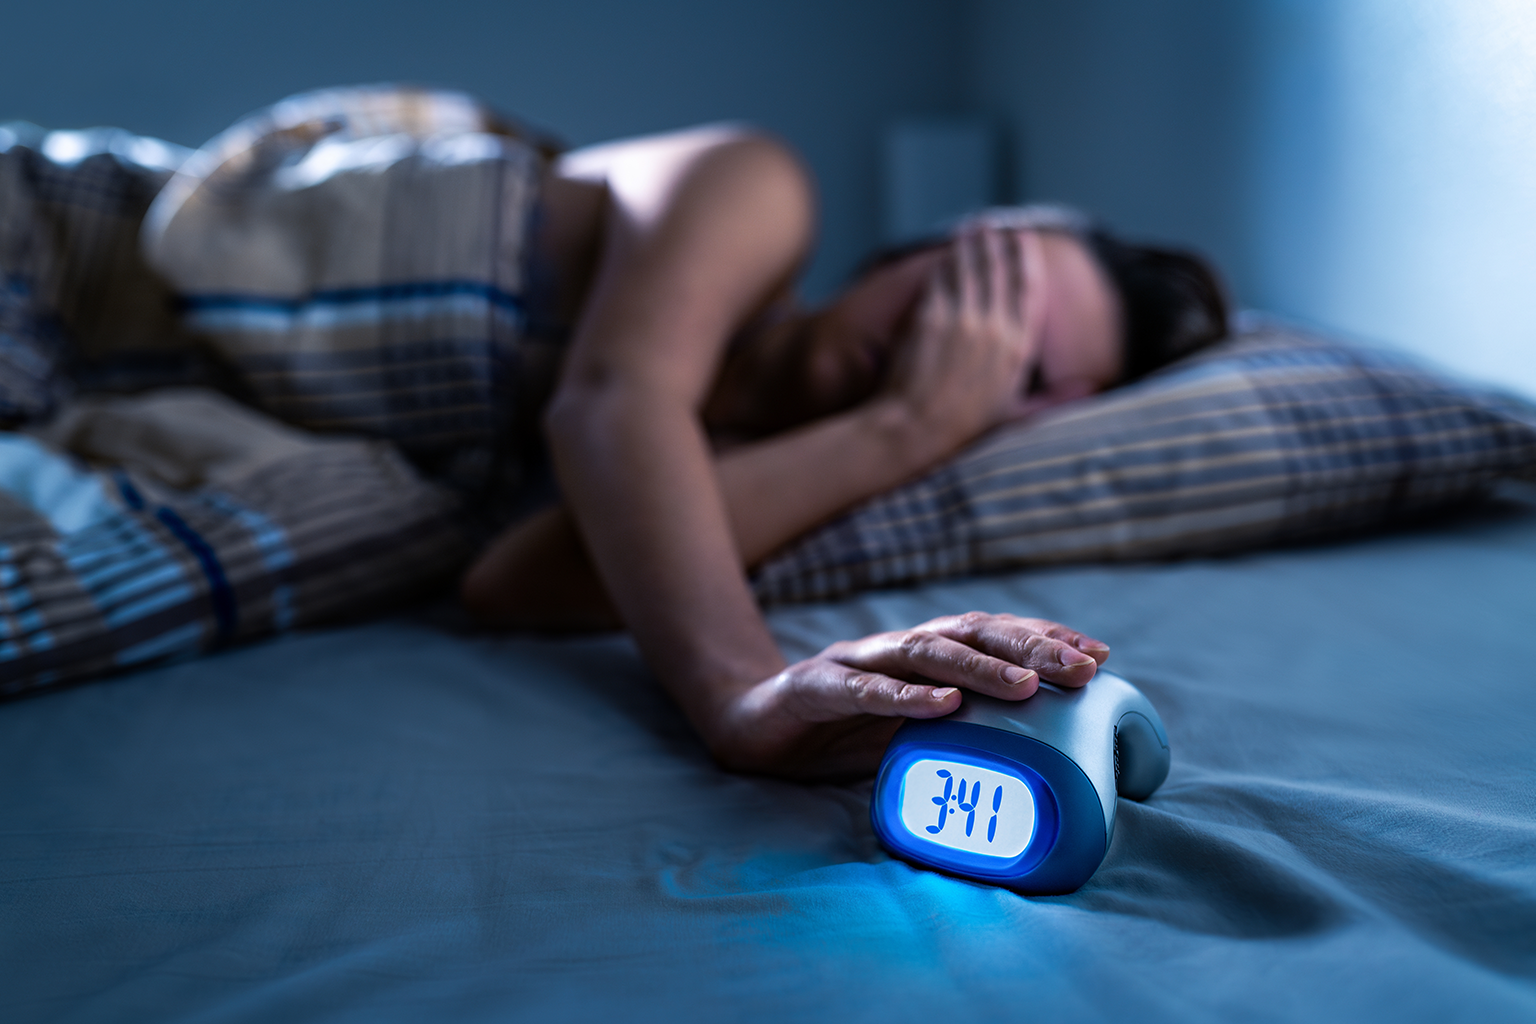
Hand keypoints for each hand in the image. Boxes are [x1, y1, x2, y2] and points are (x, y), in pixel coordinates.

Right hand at [706, 612, 1107, 780]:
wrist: (746, 731)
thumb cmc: (837, 734)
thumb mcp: (907, 733)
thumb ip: (956, 730)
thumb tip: (1036, 751)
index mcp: (920, 657)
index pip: (992, 635)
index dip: (1043, 638)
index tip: (1098, 654)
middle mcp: (894, 648)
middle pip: (971, 634)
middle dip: (1031, 647)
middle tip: (1082, 666)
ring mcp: (854, 662)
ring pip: (923, 651)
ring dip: (979, 667)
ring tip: (1025, 686)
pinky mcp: (813, 687)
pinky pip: (862, 688)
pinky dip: (903, 695)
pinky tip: (941, 706)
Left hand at [881, 227, 1048, 451]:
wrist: (917, 429)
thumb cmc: (965, 429)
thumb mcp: (1019, 416)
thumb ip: (1056, 398)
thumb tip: (1091, 387)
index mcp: (1018, 347)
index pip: (1027, 289)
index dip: (1026, 258)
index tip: (1024, 238)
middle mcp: (993, 327)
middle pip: (998, 271)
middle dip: (997, 242)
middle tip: (993, 225)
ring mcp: (960, 320)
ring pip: (969, 269)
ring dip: (971, 245)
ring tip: (971, 228)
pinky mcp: (930, 318)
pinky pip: (941, 280)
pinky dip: (945, 263)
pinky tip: (946, 254)